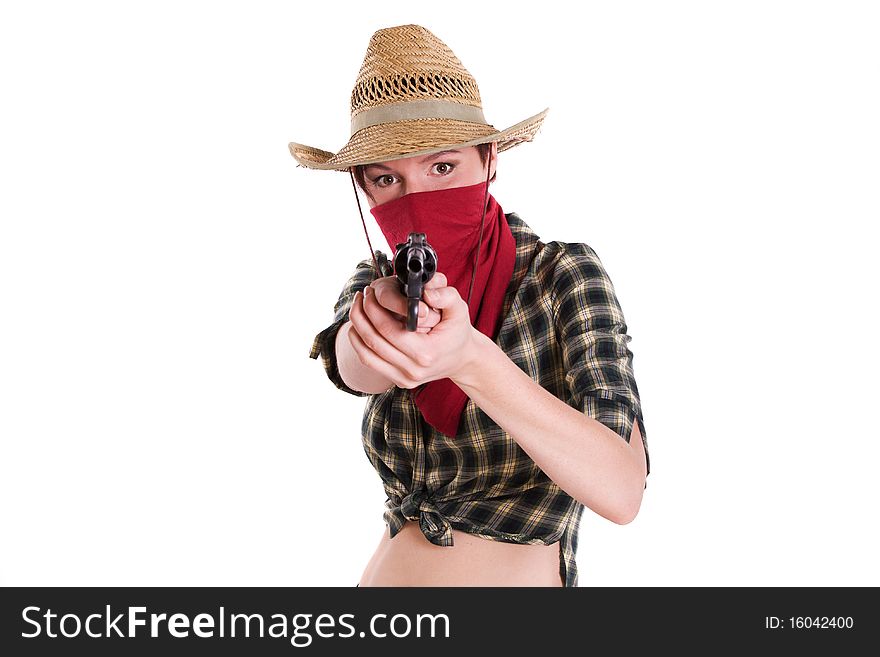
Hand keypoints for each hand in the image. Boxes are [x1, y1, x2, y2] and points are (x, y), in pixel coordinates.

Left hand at [347, 272, 478, 388]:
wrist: (462, 360)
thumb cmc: (457, 332)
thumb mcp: (459, 309)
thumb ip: (446, 295)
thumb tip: (426, 292)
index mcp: (426, 353)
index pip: (388, 329)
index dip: (374, 309)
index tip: (370, 292)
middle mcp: (413, 370)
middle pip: (373, 341)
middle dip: (362, 315)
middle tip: (361, 296)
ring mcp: (405, 379)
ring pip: (366, 354)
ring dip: (356, 328)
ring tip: (357, 308)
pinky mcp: (399, 381)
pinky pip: (370, 362)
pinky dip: (359, 344)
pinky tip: (359, 326)